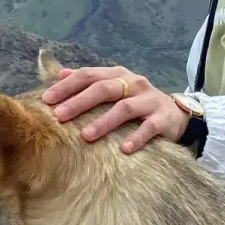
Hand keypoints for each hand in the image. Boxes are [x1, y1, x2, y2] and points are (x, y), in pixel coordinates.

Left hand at [42, 64, 188, 153]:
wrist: (177, 115)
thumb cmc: (137, 103)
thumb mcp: (115, 88)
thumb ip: (90, 81)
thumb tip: (59, 74)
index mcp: (118, 75)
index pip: (89, 75)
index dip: (67, 86)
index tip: (46, 99)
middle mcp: (134, 83)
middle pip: (103, 89)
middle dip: (79, 102)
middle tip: (59, 116)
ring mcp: (149, 100)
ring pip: (124, 108)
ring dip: (104, 122)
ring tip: (86, 136)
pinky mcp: (163, 118)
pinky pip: (149, 127)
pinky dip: (137, 137)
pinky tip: (124, 149)